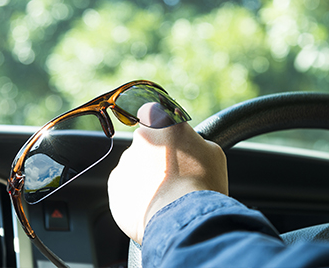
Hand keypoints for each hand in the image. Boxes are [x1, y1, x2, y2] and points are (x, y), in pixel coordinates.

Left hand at [107, 104, 227, 243]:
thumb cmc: (202, 184)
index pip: (154, 111)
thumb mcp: (213, 153)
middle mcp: (140, 138)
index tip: (168, 137)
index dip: (160, 125)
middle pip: (146, 145)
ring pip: (135, 168)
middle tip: (174, 176)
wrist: (183, 217)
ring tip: (166, 197)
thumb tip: (192, 146)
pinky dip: (136, 197)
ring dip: (146, 178)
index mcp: (163, 123)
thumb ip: (196, 142)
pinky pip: (126, 188)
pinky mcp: (115, 186)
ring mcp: (125, 162)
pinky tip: (154, 206)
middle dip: (156, 158)